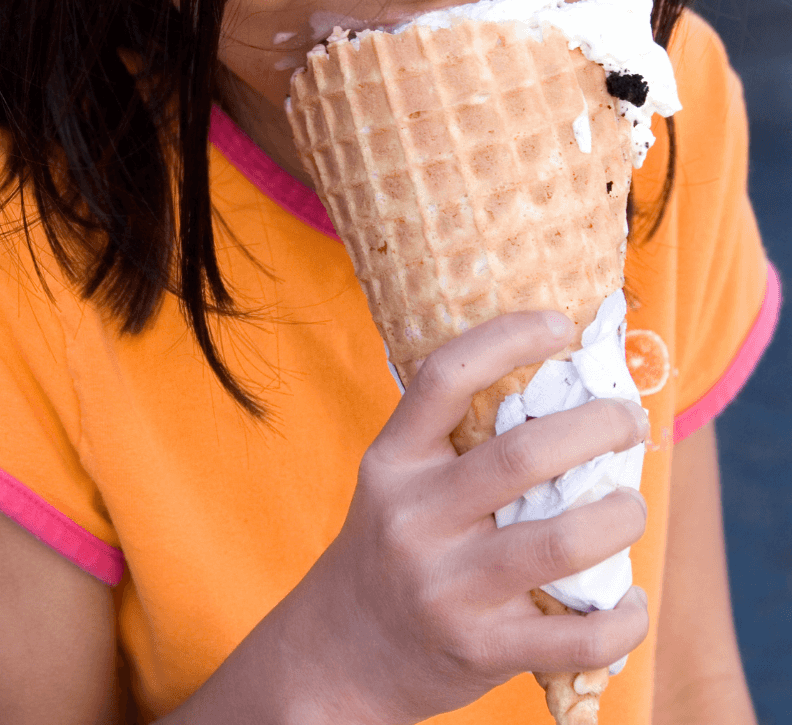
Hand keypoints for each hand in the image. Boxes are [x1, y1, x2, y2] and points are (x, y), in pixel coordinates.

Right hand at [292, 311, 649, 724]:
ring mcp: (446, 587)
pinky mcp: (480, 650)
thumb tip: (553, 385)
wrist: (344, 650)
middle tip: (628, 420)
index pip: (445, 377)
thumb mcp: (396, 482)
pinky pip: (578, 635)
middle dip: (599, 427)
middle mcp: (414, 518)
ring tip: (631, 506)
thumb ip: (451, 440)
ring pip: (562, 539)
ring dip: (621, 516)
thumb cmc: (388, 547)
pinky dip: (623, 617)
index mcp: (393, 462)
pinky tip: (628, 597)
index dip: (507, 338)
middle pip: (523, 454)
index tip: (560, 324)